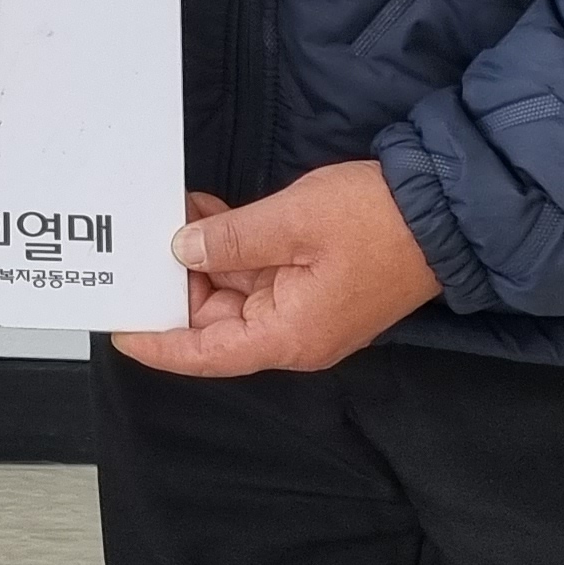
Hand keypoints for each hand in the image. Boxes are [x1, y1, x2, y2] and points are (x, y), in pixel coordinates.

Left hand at [110, 164, 441, 376]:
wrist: (443, 211)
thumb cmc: (376, 222)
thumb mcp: (293, 220)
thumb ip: (232, 238)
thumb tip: (183, 249)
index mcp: (289, 335)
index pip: (207, 354)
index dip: (160, 344)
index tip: (121, 331)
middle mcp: (295, 332)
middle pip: (216, 321)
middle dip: (178, 282)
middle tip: (141, 241)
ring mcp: (306, 308)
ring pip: (234, 291)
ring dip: (203, 254)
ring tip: (174, 210)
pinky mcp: (314, 283)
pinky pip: (259, 272)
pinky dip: (232, 245)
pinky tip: (208, 211)